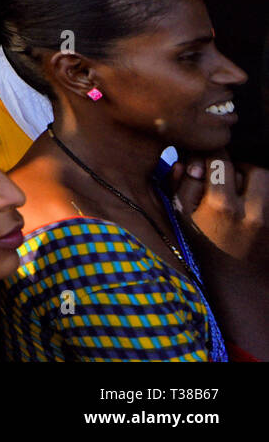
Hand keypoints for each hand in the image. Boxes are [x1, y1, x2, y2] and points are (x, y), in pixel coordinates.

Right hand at [173, 155, 268, 269]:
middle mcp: (253, 209)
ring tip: (242, 193)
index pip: (220, 160)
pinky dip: (261, 196)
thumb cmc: (203, 249)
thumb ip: (181, 186)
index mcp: (222, 205)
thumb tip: (189, 162)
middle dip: (239, 169)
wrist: (239, 285)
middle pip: (253, 167)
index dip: (211, 155)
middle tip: (226, 179)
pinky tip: (249, 206)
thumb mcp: (182, 219)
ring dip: (255, 181)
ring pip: (268, 181)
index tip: (206, 160)